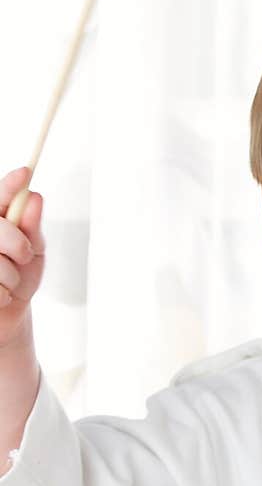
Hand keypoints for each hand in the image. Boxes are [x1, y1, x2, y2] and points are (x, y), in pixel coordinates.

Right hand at [0, 167, 44, 348]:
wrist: (7, 313)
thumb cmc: (20, 277)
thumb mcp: (33, 250)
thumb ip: (31, 227)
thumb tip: (35, 197)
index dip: (9, 185)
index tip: (26, 172)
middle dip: (17, 243)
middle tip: (24, 255)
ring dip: (11, 276)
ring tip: (10, 282)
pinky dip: (4, 296)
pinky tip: (0, 296)